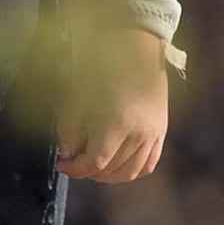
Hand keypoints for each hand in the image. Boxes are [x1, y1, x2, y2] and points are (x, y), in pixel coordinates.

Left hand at [57, 21, 172, 184]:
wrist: (138, 49)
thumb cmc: (105, 66)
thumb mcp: (78, 94)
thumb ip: (69, 128)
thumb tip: (67, 153)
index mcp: (117, 124)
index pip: (94, 163)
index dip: (75, 169)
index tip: (62, 164)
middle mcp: (138, 134)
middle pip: (110, 170)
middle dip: (88, 171)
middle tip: (74, 161)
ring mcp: (153, 134)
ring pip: (130, 172)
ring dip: (108, 175)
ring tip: (94, 165)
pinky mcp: (161, 132)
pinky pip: (148, 164)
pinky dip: (131, 170)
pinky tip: (117, 164)